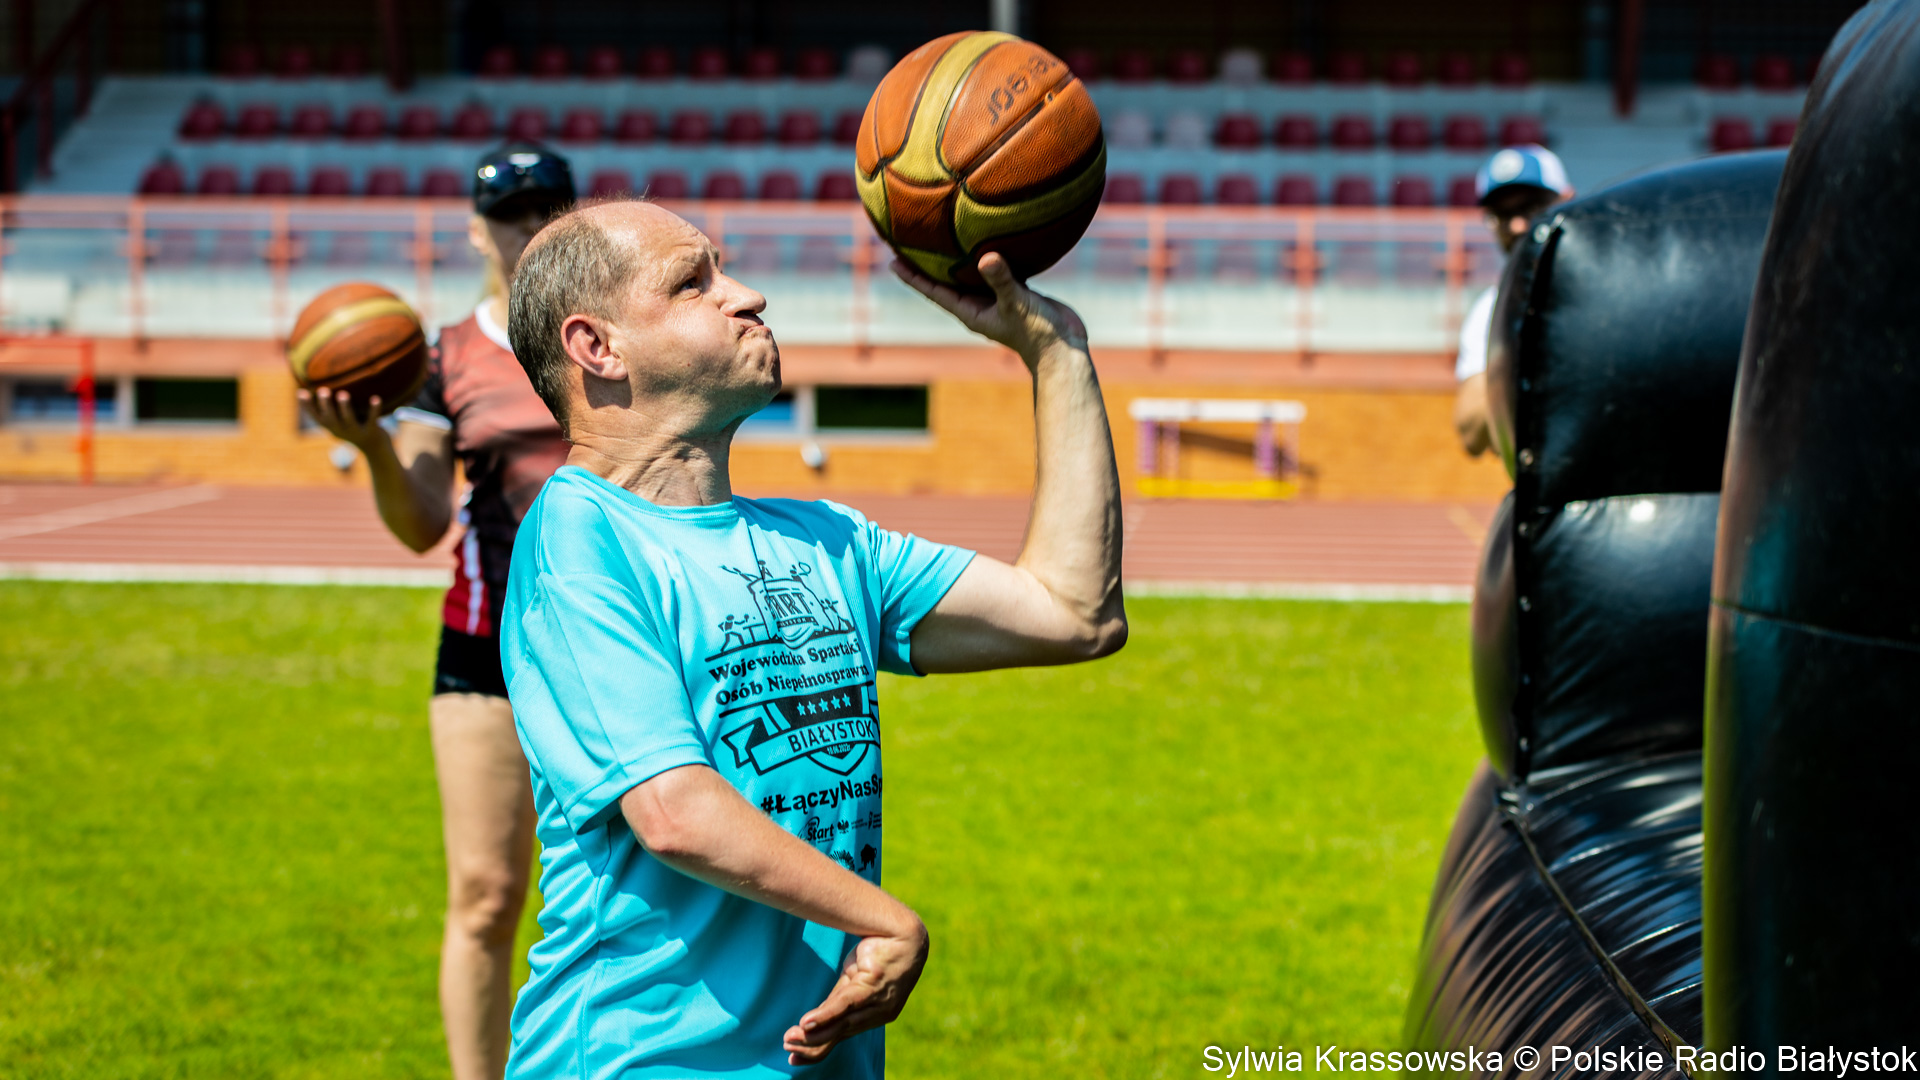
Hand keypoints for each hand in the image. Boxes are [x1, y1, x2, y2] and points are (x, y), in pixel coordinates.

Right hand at [297, 385, 388, 451]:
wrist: (376, 449)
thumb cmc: (355, 429)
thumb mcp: (340, 422)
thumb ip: (331, 409)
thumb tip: (320, 386)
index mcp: (332, 428)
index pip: (316, 417)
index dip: (307, 406)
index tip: (301, 392)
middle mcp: (341, 431)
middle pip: (330, 420)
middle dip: (325, 405)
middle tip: (322, 390)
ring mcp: (356, 433)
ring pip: (349, 420)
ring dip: (345, 408)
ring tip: (343, 394)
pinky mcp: (372, 432)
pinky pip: (372, 420)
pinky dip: (374, 410)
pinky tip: (376, 398)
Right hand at [782, 917, 929, 1065]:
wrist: (902, 931)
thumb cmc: (878, 955)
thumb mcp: (852, 980)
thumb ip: (836, 1001)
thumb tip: (811, 1022)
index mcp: (873, 1015)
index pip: (841, 1037)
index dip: (817, 1049)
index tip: (794, 1059)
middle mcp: (877, 1013)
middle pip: (839, 1035)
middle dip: (811, 1044)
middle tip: (788, 1049)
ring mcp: (878, 1001)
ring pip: (841, 1023)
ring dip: (814, 1034)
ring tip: (791, 1039)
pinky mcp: (874, 984)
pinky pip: (846, 1004)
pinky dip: (826, 1015)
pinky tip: (807, 1023)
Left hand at [892, 252, 1087, 366]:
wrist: (1064, 349)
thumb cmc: (1037, 333)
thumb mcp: (1017, 303)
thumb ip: (1001, 281)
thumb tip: (986, 257)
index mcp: (970, 311)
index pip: (934, 291)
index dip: (913, 277)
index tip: (893, 261)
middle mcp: (979, 304)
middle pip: (946, 280)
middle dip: (928, 263)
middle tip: (907, 241)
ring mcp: (996, 298)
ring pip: (970, 273)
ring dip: (957, 257)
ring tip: (940, 235)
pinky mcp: (1015, 291)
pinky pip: (996, 269)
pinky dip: (988, 255)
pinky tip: (985, 237)